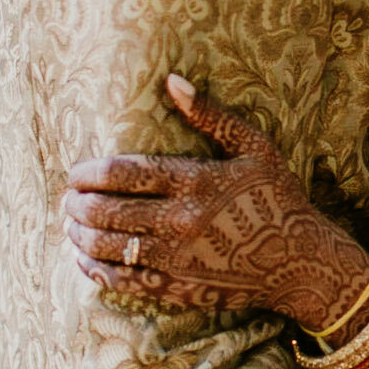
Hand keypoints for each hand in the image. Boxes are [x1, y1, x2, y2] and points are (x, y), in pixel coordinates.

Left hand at [62, 75, 367, 326]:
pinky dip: (96, 269)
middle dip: (77, 204)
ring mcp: (177, 258)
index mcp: (195, 181)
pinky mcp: (177, 288)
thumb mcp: (255, 148)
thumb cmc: (278, 198)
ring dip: (80, 235)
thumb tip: (171, 81)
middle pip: (107, 211)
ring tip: (70, 224)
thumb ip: (211, 115)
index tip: (75, 173)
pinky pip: (123, 281)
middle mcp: (181, 220)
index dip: (90, 173)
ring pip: (108, 247)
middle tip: (67, 198)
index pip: (124, 173)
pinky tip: (84, 258)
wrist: (301, 263)